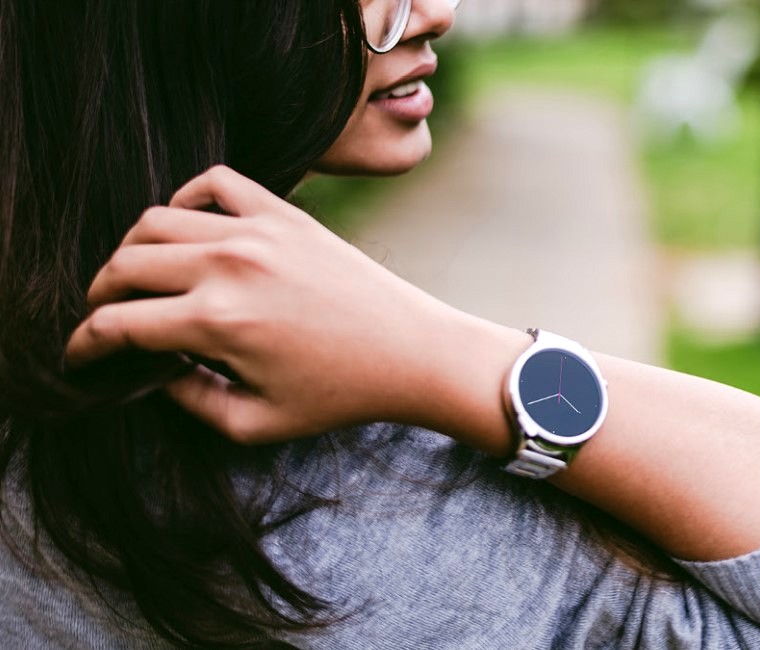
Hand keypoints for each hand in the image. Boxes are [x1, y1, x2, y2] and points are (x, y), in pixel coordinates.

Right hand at [67, 166, 460, 442]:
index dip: (84, 343)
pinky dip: (186, 197)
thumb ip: (188, 400)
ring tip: (138, 278)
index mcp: (217, 322)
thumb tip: (152, 370)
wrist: (410, 352)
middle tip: (106, 317)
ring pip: (156, 220)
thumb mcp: (255, 423)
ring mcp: (258, 231)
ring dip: (133, 250)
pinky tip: (188, 229)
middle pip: (124, 264)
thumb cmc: (339, 395)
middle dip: (99, 294)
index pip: (117, 323)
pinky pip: (215, 180)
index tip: (80, 355)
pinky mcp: (286, 213)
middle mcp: (229, 266)